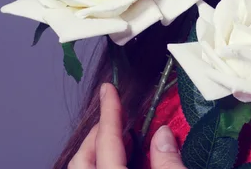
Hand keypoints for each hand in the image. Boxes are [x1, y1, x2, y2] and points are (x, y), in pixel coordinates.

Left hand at [68, 82, 186, 168]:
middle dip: (97, 133)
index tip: (108, 89)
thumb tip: (163, 134)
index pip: (106, 142)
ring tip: (122, 138)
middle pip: (81, 159)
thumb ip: (168, 163)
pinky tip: (123, 162)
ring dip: (98, 150)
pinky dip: (102, 165)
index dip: (108, 112)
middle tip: (115, 116)